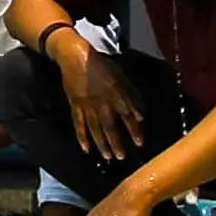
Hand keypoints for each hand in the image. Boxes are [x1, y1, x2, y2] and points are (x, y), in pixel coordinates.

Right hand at [53, 39, 144, 163]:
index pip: (127, 117)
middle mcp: (102, 103)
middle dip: (116, 143)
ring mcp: (87, 106)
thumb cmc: (100, 65)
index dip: (134, 130)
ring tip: (107, 157)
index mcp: (115, 95)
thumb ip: (130, 97)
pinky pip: (79, 124)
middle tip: (121, 157)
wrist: (75, 57)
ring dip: (102, 144)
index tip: (139, 143)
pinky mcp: (75, 105)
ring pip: (95, 129)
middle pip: (110, 127)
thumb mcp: (120, 77)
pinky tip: (86, 148)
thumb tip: (140, 115)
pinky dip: (82, 137)